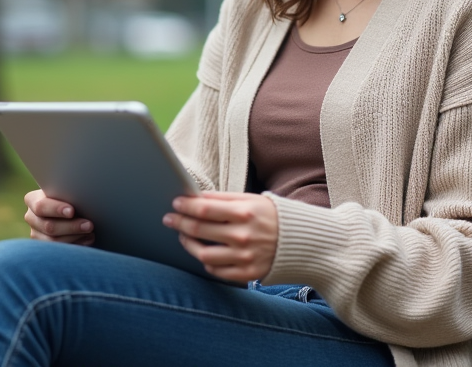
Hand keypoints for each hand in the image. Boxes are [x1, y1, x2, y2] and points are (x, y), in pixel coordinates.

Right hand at [23, 189, 94, 244]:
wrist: (66, 208)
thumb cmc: (68, 195)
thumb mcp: (65, 191)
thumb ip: (67, 193)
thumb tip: (82, 195)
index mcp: (32, 200)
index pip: (41, 206)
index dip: (56, 209)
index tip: (72, 211)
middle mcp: (31, 217)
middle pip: (49, 226)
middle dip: (71, 226)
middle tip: (89, 225)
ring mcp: (36, 233)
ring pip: (54, 241)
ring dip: (75, 237)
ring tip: (90, 233)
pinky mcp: (44, 246)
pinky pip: (59, 250)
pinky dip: (75, 245)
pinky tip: (87, 240)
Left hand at [162, 191, 277, 282]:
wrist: (302, 242)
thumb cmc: (272, 216)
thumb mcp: (252, 200)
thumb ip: (223, 198)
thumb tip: (195, 197)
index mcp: (244, 213)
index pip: (204, 209)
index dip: (185, 206)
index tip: (175, 204)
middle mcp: (243, 236)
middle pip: (199, 230)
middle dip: (179, 223)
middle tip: (169, 219)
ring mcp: (244, 257)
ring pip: (203, 254)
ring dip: (188, 244)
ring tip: (184, 236)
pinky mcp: (247, 274)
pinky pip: (216, 271)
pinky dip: (206, 261)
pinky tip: (203, 252)